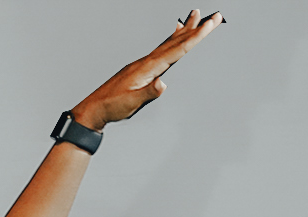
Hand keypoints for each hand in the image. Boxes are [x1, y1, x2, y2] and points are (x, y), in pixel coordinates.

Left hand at [70, 9, 223, 129]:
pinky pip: (161, 49)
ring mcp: (143, 63)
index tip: (209, 24)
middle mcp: (146, 61)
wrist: (94, 109)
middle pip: (176, 41)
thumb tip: (163, 84)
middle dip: (196, 28)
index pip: (177, 50)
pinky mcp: (140, 68)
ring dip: (184, 30)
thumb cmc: (112, 106)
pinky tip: (173, 35)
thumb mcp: (131, 103)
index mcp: (147, 68)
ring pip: (168, 42)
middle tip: (213, 16)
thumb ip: (148, 93)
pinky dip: (170, 39)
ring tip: (194, 16)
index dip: (195, 37)